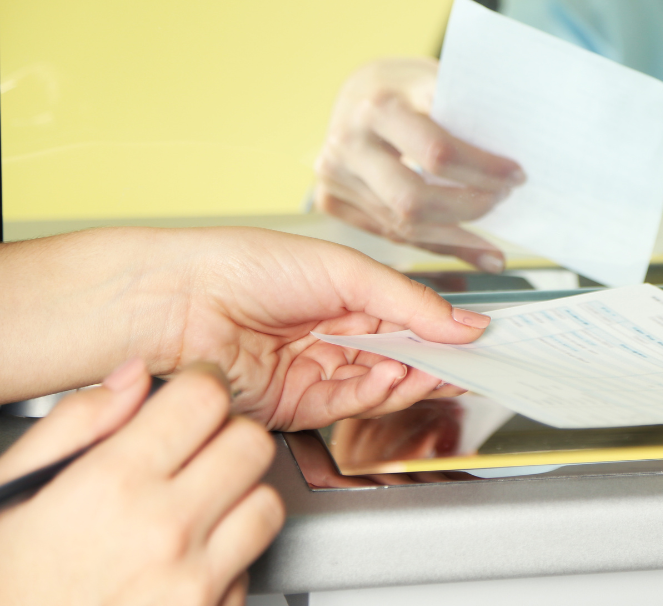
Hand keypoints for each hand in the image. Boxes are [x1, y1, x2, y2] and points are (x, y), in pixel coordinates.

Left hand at [0, 227, 491, 429]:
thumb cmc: (242, 265)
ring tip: (437, 368)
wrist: (175, 301)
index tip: (478, 337)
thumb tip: (463, 322)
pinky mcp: (295, 404)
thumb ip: (407, 301)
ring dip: (412, 378)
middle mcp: (329, 335)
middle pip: (398, 356)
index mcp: (341, 295)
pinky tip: (398, 377)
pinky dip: (379, 393)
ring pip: (380, 384)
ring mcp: (313, 370)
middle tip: (471, 362)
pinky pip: (349, 405)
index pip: (406, 319)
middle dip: (435, 360)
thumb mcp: (343, 269)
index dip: (442, 329)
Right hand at [0, 360, 283, 605]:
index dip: (198, 387)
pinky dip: (227, 560)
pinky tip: (179, 565)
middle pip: (251, 443)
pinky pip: (249, 571)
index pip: (204, 399)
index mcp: (110, 487)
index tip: (189, 396)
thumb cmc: (5, 584)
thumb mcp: (10, 494)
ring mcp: (195, 585)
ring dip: (239, 497)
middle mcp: (164, 533)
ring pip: (267, 505)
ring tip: (192, 508)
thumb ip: (76, 425)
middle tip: (194, 450)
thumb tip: (135, 377)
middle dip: (226, 436)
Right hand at [313, 56, 525, 272]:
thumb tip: (512, 169)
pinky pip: (391, 234)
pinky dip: (436, 244)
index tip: (516, 176)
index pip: (438, 153)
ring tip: (491, 229)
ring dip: (457, 233)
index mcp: (379, 105)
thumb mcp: (438, 82)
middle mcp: (349, 141)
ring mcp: (335, 174)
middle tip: (502, 199)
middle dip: (469, 207)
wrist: (359, 90)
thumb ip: (467, 118)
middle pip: (414, 200)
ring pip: (403, 226)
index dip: (483, 171)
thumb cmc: (409, 87)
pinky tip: (469, 244)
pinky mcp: (331, 198)